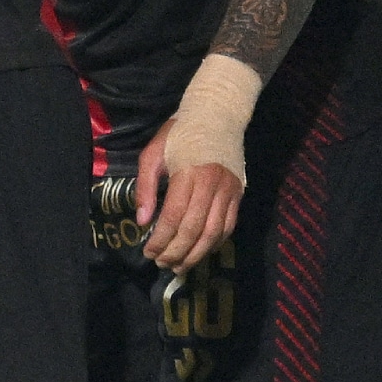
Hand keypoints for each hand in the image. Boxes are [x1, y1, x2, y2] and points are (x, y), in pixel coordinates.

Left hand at [136, 116, 243, 273]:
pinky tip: (200, 251)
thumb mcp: (152, 154)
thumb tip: (142, 221)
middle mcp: (212, 185)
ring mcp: (229, 191)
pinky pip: (228, 226)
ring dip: (196, 254)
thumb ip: (146, 188)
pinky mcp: (239, 194)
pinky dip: (214, 243)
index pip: (174, 216)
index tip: (148, 252)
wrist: (216, 116)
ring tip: (179, 265)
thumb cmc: (178, 134)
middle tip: (162, 264)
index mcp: (188, 174)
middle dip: (177, 251)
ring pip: (214, 232)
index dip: (161, 239)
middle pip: (194, 229)